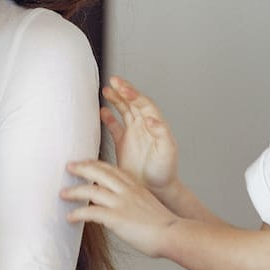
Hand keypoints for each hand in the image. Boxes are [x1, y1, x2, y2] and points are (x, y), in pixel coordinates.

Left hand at [63, 159, 177, 257]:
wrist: (174, 234)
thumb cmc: (164, 226)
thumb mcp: (148, 207)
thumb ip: (134, 204)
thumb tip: (123, 212)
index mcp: (135, 187)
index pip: (112, 169)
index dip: (96, 164)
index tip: (85, 162)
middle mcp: (127, 191)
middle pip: (99, 172)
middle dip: (82, 168)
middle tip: (68, 166)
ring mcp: (122, 203)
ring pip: (91, 190)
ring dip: (74, 191)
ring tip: (62, 193)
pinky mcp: (117, 218)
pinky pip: (91, 213)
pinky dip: (78, 213)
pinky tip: (70, 217)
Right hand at [101, 76, 177, 194]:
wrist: (155, 189)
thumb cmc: (164, 172)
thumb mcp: (167, 152)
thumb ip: (161, 134)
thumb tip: (150, 118)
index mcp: (155, 126)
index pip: (144, 104)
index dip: (134, 95)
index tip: (124, 89)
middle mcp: (144, 127)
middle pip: (133, 103)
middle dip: (123, 91)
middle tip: (113, 80)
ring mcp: (133, 134)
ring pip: (123, 111)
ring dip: (116, 100)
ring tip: (107, 90)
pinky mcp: (123, 144)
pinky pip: (114, 126)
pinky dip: (108, 118)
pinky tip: (102, 111)